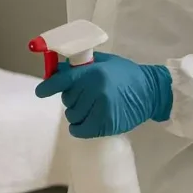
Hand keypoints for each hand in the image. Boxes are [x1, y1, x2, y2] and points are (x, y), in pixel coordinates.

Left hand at [35, 51, 172, 137]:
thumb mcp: (105, 62)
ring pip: (72, 115)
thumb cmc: (127, 74)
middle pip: (67, 99)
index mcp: (93, 72)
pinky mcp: (106, 124)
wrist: (152, 92)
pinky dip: (80, 128)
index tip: (40, 92)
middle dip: (72, 98)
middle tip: (86, 96)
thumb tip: (57, 70)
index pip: (64, 80)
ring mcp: (101, 108)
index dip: (49, 87)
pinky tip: (86, 123)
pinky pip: (81, 130)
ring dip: (77, 114)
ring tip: (91, 108)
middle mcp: (95, 89)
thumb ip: (82, 65)